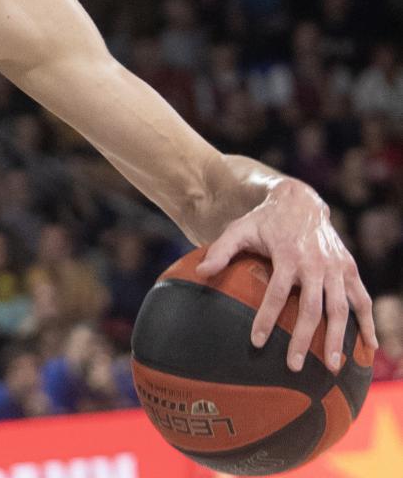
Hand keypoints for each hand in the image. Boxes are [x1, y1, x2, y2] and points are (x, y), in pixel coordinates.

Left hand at [197, 180, 376, 372]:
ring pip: (340, 308)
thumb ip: (220, 251)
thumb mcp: (239, 229)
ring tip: (332, 367)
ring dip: (338, 338)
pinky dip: (368, 323)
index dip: (266, 319)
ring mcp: (337, 267)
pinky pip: (362, 299)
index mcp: (289, 255)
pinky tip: (369, 347)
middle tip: (293, 367)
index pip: (277, 293)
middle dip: (303, 338)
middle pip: (312, 307)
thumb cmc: (265, 220)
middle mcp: (316, 263)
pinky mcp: (350, 269)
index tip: (256, 343)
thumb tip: (200, 273)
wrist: (301, 202)